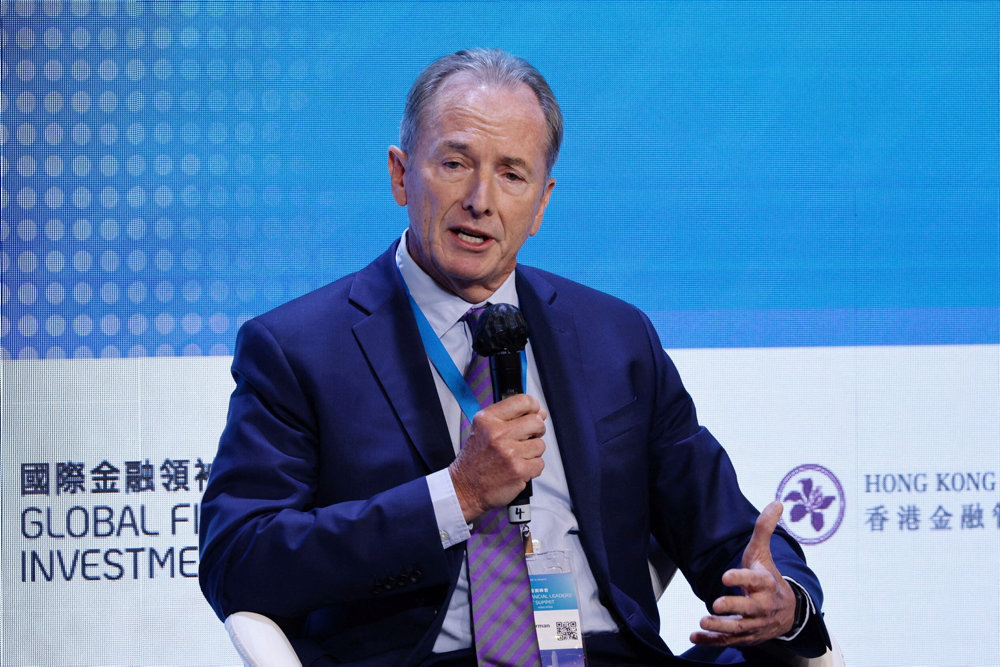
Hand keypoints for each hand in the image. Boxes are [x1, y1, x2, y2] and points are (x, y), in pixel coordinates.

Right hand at [449, 394, 545, 521]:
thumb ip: (510, 418)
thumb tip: (541, 412)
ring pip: (540, 444)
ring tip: (516, 457)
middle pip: (537, 422)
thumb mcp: (483, 430)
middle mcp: (498, 433)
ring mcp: (509, 453)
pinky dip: (532, 468)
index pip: (522, 401)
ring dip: (532, 452)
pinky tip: (517, 468)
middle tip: (526, 439)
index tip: (535, 413)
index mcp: (488, 419)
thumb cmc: (475, 460)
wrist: (465, 488)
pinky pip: (540, 463)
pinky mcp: (518, 470)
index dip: (534, 407)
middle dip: (536, 431)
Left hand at [690, 501, 796, 646]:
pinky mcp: (745, 636)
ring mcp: (754, 623)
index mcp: (766, 584)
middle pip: (749, 609)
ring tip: (703, 622)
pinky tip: (695, 637)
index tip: (725, 576)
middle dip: (733, 607)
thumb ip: (764, 529)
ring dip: (721, 627)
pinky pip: (728, 642)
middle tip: (715, 604)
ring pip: (739, 629)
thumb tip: (777, 502)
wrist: (787, 612)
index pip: (755, 580)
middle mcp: (762, 606)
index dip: (741, 578)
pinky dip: (712, 642)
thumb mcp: (763, 553)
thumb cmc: (767, 577)